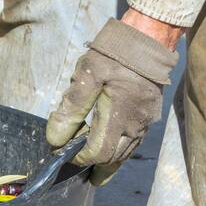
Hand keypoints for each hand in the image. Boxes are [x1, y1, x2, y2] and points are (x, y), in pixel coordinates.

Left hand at [46, 12, 180, 184]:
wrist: (148, 38)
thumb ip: (71, 109)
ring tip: (90, 166)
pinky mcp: (150, 115)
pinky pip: (134, 141)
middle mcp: (136, 124)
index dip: (79, 158)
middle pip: (114, 159)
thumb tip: (55, 139)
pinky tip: (108, 147)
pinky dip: (119, 149)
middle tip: (75, 167)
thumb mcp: (86, 76)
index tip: (63, 151)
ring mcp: (146, 121)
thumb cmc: (114, 55)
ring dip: (107, 161)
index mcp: (119, 116)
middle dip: (93, 165)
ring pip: (126, 153)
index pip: (98, 152)